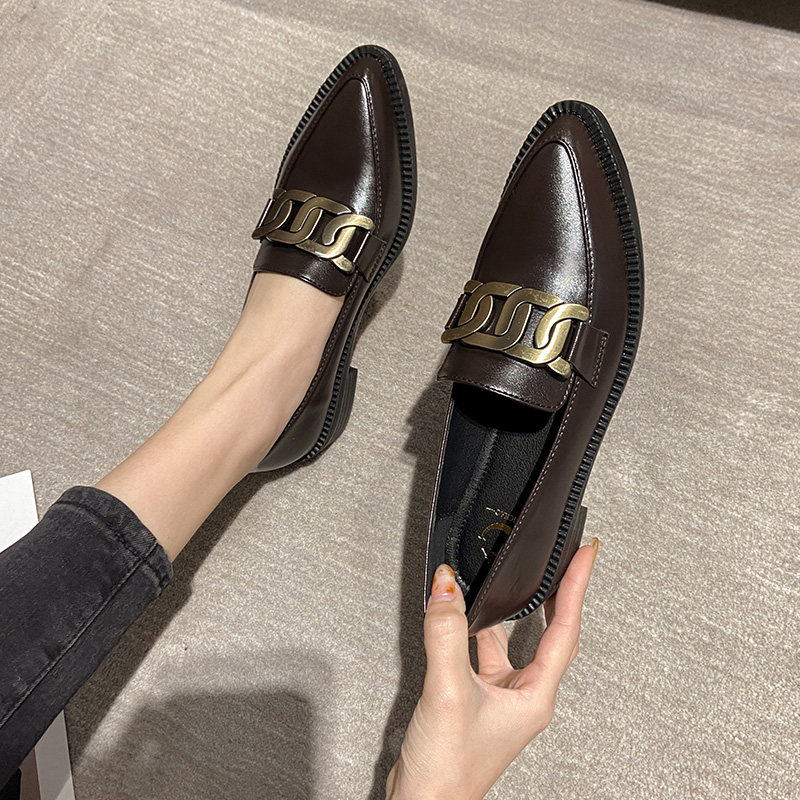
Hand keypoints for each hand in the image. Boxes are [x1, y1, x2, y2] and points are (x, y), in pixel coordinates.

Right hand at [386, 539, 598, 799]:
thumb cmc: (448, 770)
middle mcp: (523, 695)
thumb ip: (448, 633)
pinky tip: (465, 612)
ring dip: (510, 608)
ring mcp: (500, 696)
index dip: (577, 587)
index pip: (565, 630)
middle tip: (565, 557)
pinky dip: (475, 626)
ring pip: (510, 639)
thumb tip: (447, 586)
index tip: (586, 555)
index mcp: (534, 696)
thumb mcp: (450, 691)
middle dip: (557, 592)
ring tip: (514, 574)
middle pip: (548, 631)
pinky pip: (481, 650)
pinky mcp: (475, 697)